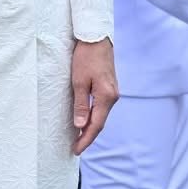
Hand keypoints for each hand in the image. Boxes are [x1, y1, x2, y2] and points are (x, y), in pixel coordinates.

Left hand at [70, 38, 117, 153]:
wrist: (96, 38)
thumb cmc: (86, 57)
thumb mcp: (79, 81)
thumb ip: (80, 104)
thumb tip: (80, 125)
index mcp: (106, 97)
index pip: (96, 125)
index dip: (86, 139)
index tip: (76, 150)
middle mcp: (112, 97)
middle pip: (100, 122)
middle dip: (88, 136)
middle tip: (75, 147)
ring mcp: (112, 92)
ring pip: (101, 115)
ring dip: (90, 127)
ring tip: (78, 137)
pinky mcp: (109, 87)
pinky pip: (101, 107)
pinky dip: (93, 117)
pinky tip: (85, 119)